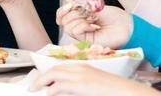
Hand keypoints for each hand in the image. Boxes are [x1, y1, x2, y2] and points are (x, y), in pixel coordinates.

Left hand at [30, 64, 158, 95]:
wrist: (127, 91)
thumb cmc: (113, 91)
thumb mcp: (93, 86)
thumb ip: (79, 87)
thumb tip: (64, 91)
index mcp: (83, 67)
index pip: (60, 67)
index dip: (48, 74)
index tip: (40, 80)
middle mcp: (79, 68)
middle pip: (54, 69)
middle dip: (41, 77)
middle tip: (33, 85)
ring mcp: (80, 75)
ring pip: (53, 75)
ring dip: (42, 82)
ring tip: (35, 89)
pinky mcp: (80, 84)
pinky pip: (59, 86)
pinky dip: (51, 90)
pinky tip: (47, 94)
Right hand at [57, 5, 131, 48]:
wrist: (126, 27)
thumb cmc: (114, 17)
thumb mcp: (94, 7)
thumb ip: (79, 6)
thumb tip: (67, 2)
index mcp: (80, 18)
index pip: (61, 16)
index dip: (61, 11)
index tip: (70, 5)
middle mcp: (79, 27)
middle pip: (63, 20)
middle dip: (73, 13)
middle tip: (86, 13)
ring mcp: (82, 35)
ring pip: (67, 27)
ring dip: (78, 19)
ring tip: (92, 19)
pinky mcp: (86, 42)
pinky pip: (75, 32)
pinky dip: (82, 26)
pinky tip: (92, 26)